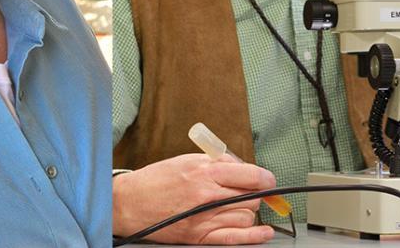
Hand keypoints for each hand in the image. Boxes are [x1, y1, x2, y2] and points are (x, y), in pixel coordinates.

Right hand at [113, 153, 278, 243]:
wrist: (130, 203)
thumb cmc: (157, 179)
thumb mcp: (189, 159)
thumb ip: (219, 162)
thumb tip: (243, 168)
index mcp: (206, 171)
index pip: (250, 176)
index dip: (265, 178)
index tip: (269, 180)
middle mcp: (207, 195)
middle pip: (250, 197)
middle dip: (254, 194)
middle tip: (248, 192)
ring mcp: (203, 219)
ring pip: (245, 217)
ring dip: (248, 211)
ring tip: (238, 206)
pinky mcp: (197, 237)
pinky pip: (233, 239)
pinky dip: (253, 236)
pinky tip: (264, 232)